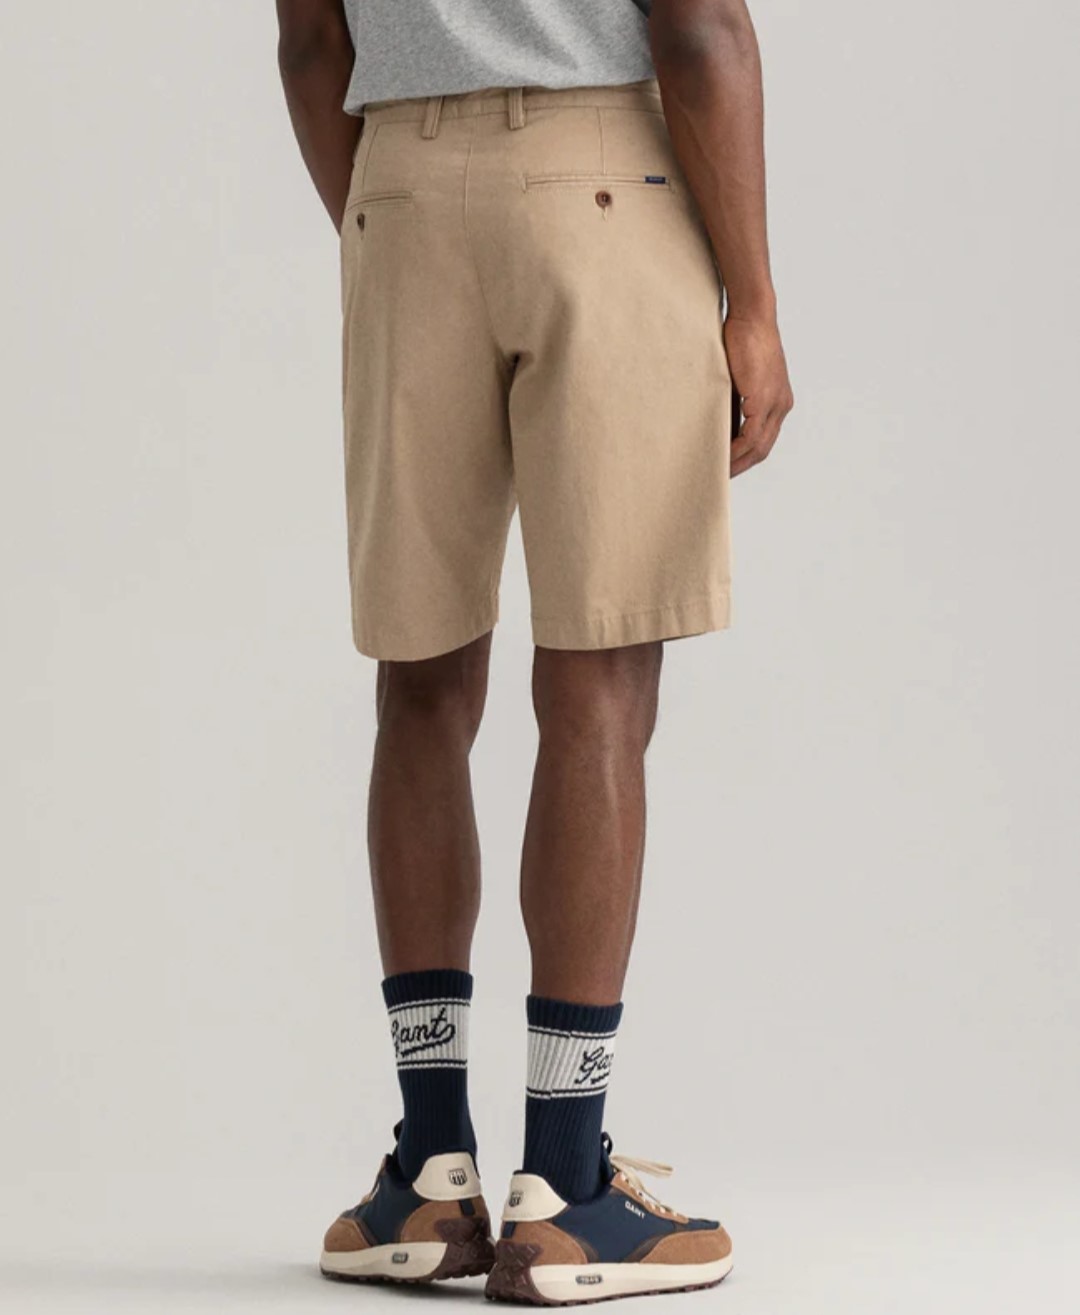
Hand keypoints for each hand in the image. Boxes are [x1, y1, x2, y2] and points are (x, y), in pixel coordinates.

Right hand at [724, 314, 793, 476]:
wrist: (752, 317)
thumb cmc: (742, 340)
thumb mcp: (739, 377)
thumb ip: (735, 401)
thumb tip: (720, 421)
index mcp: (779, 402)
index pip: (764, 440)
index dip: (746, 457)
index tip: (727, 467)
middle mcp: (781, 406)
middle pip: (763, 449)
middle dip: (741, 466)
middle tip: (719, 477)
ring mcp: (775, 403)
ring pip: (758, 446)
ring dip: (737, 462)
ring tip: (717, 471)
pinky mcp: (764, 398)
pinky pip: (751, 435)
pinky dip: (736, 449)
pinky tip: (721, 455)